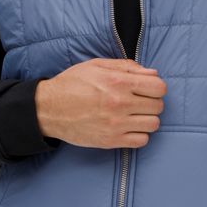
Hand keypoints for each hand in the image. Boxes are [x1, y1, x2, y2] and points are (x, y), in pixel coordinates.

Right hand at [35, 58, 166, 148]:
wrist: (48, 109)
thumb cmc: (72, 84)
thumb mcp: (97, 65)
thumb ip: (126, 67)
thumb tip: (153, 73)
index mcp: (118, 81)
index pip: (159, 87)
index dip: (156, 87)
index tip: (147, 88)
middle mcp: (120, 103)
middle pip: (158, 106)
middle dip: (152, 102)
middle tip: (139, 101)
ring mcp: (116, 124)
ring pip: (153, 124)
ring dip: (147, 119)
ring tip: (135, 115)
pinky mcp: (111, 140)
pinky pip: (141, 141)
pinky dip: (139, 134)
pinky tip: (129, 127)